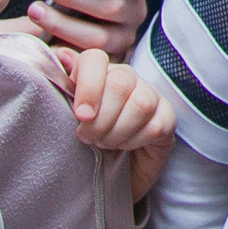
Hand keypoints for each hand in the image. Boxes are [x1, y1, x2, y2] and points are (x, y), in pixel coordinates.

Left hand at [58, 45, 177, 197]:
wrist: (105, 173)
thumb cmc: (84, 140)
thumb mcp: (66, 115)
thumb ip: (63, 87)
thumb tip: (60, 55)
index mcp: (97, 72)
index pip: (95, 58)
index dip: (88, 86)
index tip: (81, 116)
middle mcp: (125, 77)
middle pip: (119, 83)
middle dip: (101, 119)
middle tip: (88, 137)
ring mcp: (150, 94)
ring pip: (141, 104)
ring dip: (118, 132)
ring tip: (106, 143)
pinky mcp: (167, 116)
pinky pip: (155, 126)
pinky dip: (135, 141)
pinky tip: (126, 146)